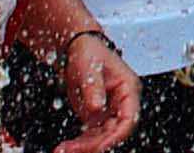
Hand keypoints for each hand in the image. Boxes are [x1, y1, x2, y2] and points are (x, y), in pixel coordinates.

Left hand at [51, 26, 140, 152]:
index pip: (129, 118)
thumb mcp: (89, 67)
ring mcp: (109, 111)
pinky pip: (91, 135)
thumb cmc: (89, 52)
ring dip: (84, 146)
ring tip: (64, 150)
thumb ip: (94, 87)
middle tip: (72, 150)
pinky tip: (67, 146)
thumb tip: (97, 107)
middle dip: (94, 144)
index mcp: (128, 88)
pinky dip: (79, 143)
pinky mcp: (96, 117)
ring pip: (101, 137)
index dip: (117, 135)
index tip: (100, 146)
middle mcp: (121, 102)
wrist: (77, 50)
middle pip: (114, 132)